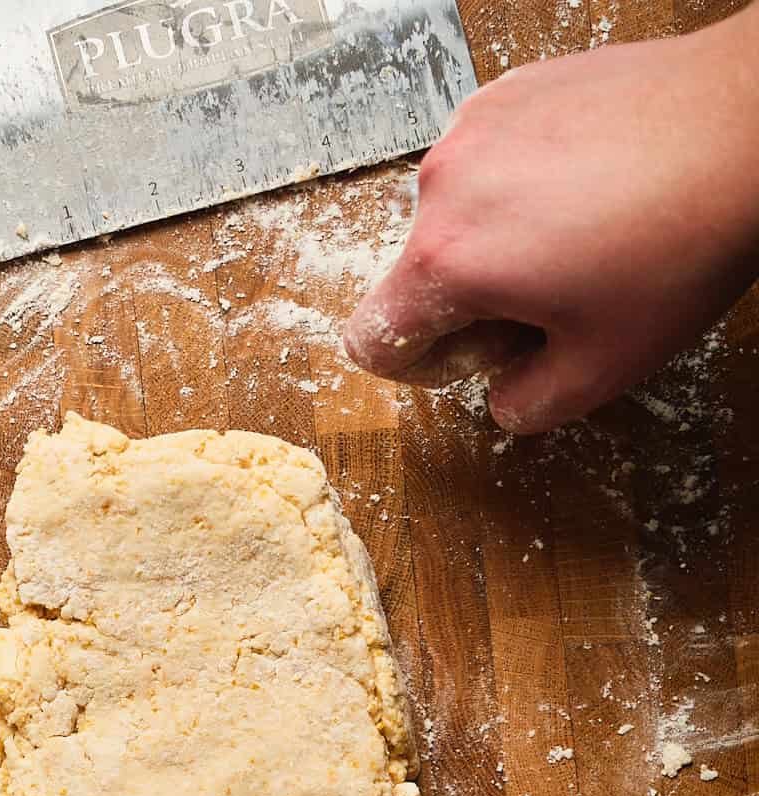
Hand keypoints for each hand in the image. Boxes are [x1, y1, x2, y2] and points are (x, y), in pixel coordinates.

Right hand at [344, 9, 758, 432]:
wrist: (747, 128)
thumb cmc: (679, 245)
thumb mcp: (601, 369)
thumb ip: (523, 408)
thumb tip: (502, 400)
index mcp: (448, 261)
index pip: (370, 341)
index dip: (420, 369)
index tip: (477, 357)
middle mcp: (442, 185)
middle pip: (419, 277)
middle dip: (474, 305)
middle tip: (557, 304)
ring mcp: (474, 127)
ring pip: (455, 220)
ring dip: (499, 246)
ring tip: (583, 243)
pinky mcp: (510, 91)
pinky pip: (488, 164)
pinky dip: (522, 190)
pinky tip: (590, 193)